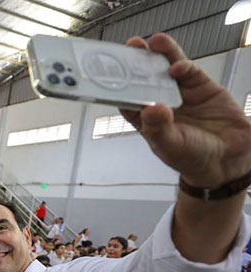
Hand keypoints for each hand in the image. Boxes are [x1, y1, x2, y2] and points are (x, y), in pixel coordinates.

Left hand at [120, 34, 250, 187]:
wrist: (228, 158)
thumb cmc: (193, 157)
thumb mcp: (171, 146)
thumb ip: (159, 128)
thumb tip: (151, 109)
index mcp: (146, 119)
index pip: (128, 98)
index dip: (120, 84)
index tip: (113, 70)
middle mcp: (161, 102)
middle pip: (145, 78)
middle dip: (138, 61)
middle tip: (132, 46)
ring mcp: (180, 92)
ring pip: (166, 69)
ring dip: (160, 54)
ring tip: (154, 41)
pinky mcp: (201, 86)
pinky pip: (189, 72)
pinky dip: (183, 66)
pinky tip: (177, 66)